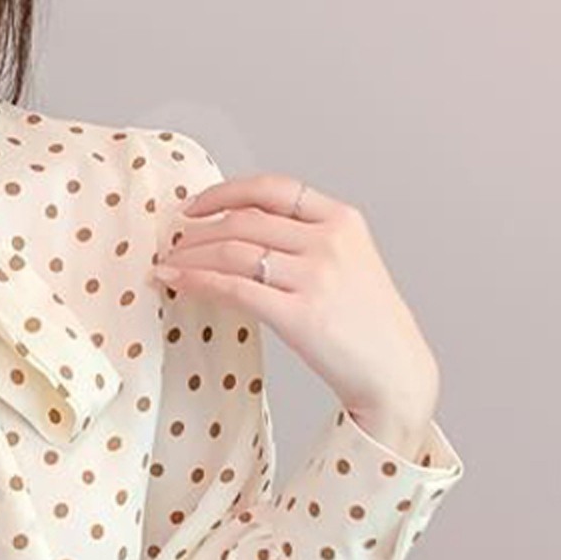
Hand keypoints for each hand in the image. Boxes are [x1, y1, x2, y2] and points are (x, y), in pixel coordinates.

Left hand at [149, 171, 440, 455]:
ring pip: (233, 250)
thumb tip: (243, 236)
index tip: (194, 207)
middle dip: (197, 231)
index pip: (273, 189)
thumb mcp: (348, 264)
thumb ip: (306, 242)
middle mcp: (329, 241)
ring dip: (190, 256)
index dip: (225, 192)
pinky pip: (234, 287)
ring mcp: (315, 276)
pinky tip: (176, 282)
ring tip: (167, 266)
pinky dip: (198, 280)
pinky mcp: (299, 314)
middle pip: (245, 220)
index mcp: (342, 220)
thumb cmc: (366, 324)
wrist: (393, 371)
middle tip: (170, 245)